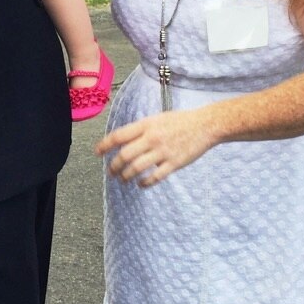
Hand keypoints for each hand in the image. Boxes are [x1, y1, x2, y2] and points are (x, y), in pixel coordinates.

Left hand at [96, 108, 212, 186]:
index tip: (98, 152)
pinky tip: (141, 184)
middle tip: (110, 171)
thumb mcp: (157, 119)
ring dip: (125, 176)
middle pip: (124, 155)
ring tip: (122, 179)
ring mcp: (163, 151)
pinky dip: (144, 183)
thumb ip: (141, 129)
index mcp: (146, 125)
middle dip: (113, 166)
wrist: (205, 125)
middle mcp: (152, 138)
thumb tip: (125, 141)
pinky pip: (154, 177)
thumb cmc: (181, 121)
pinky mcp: (174, 163)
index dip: (105, 145)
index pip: (119, 136)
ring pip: (136, 168)